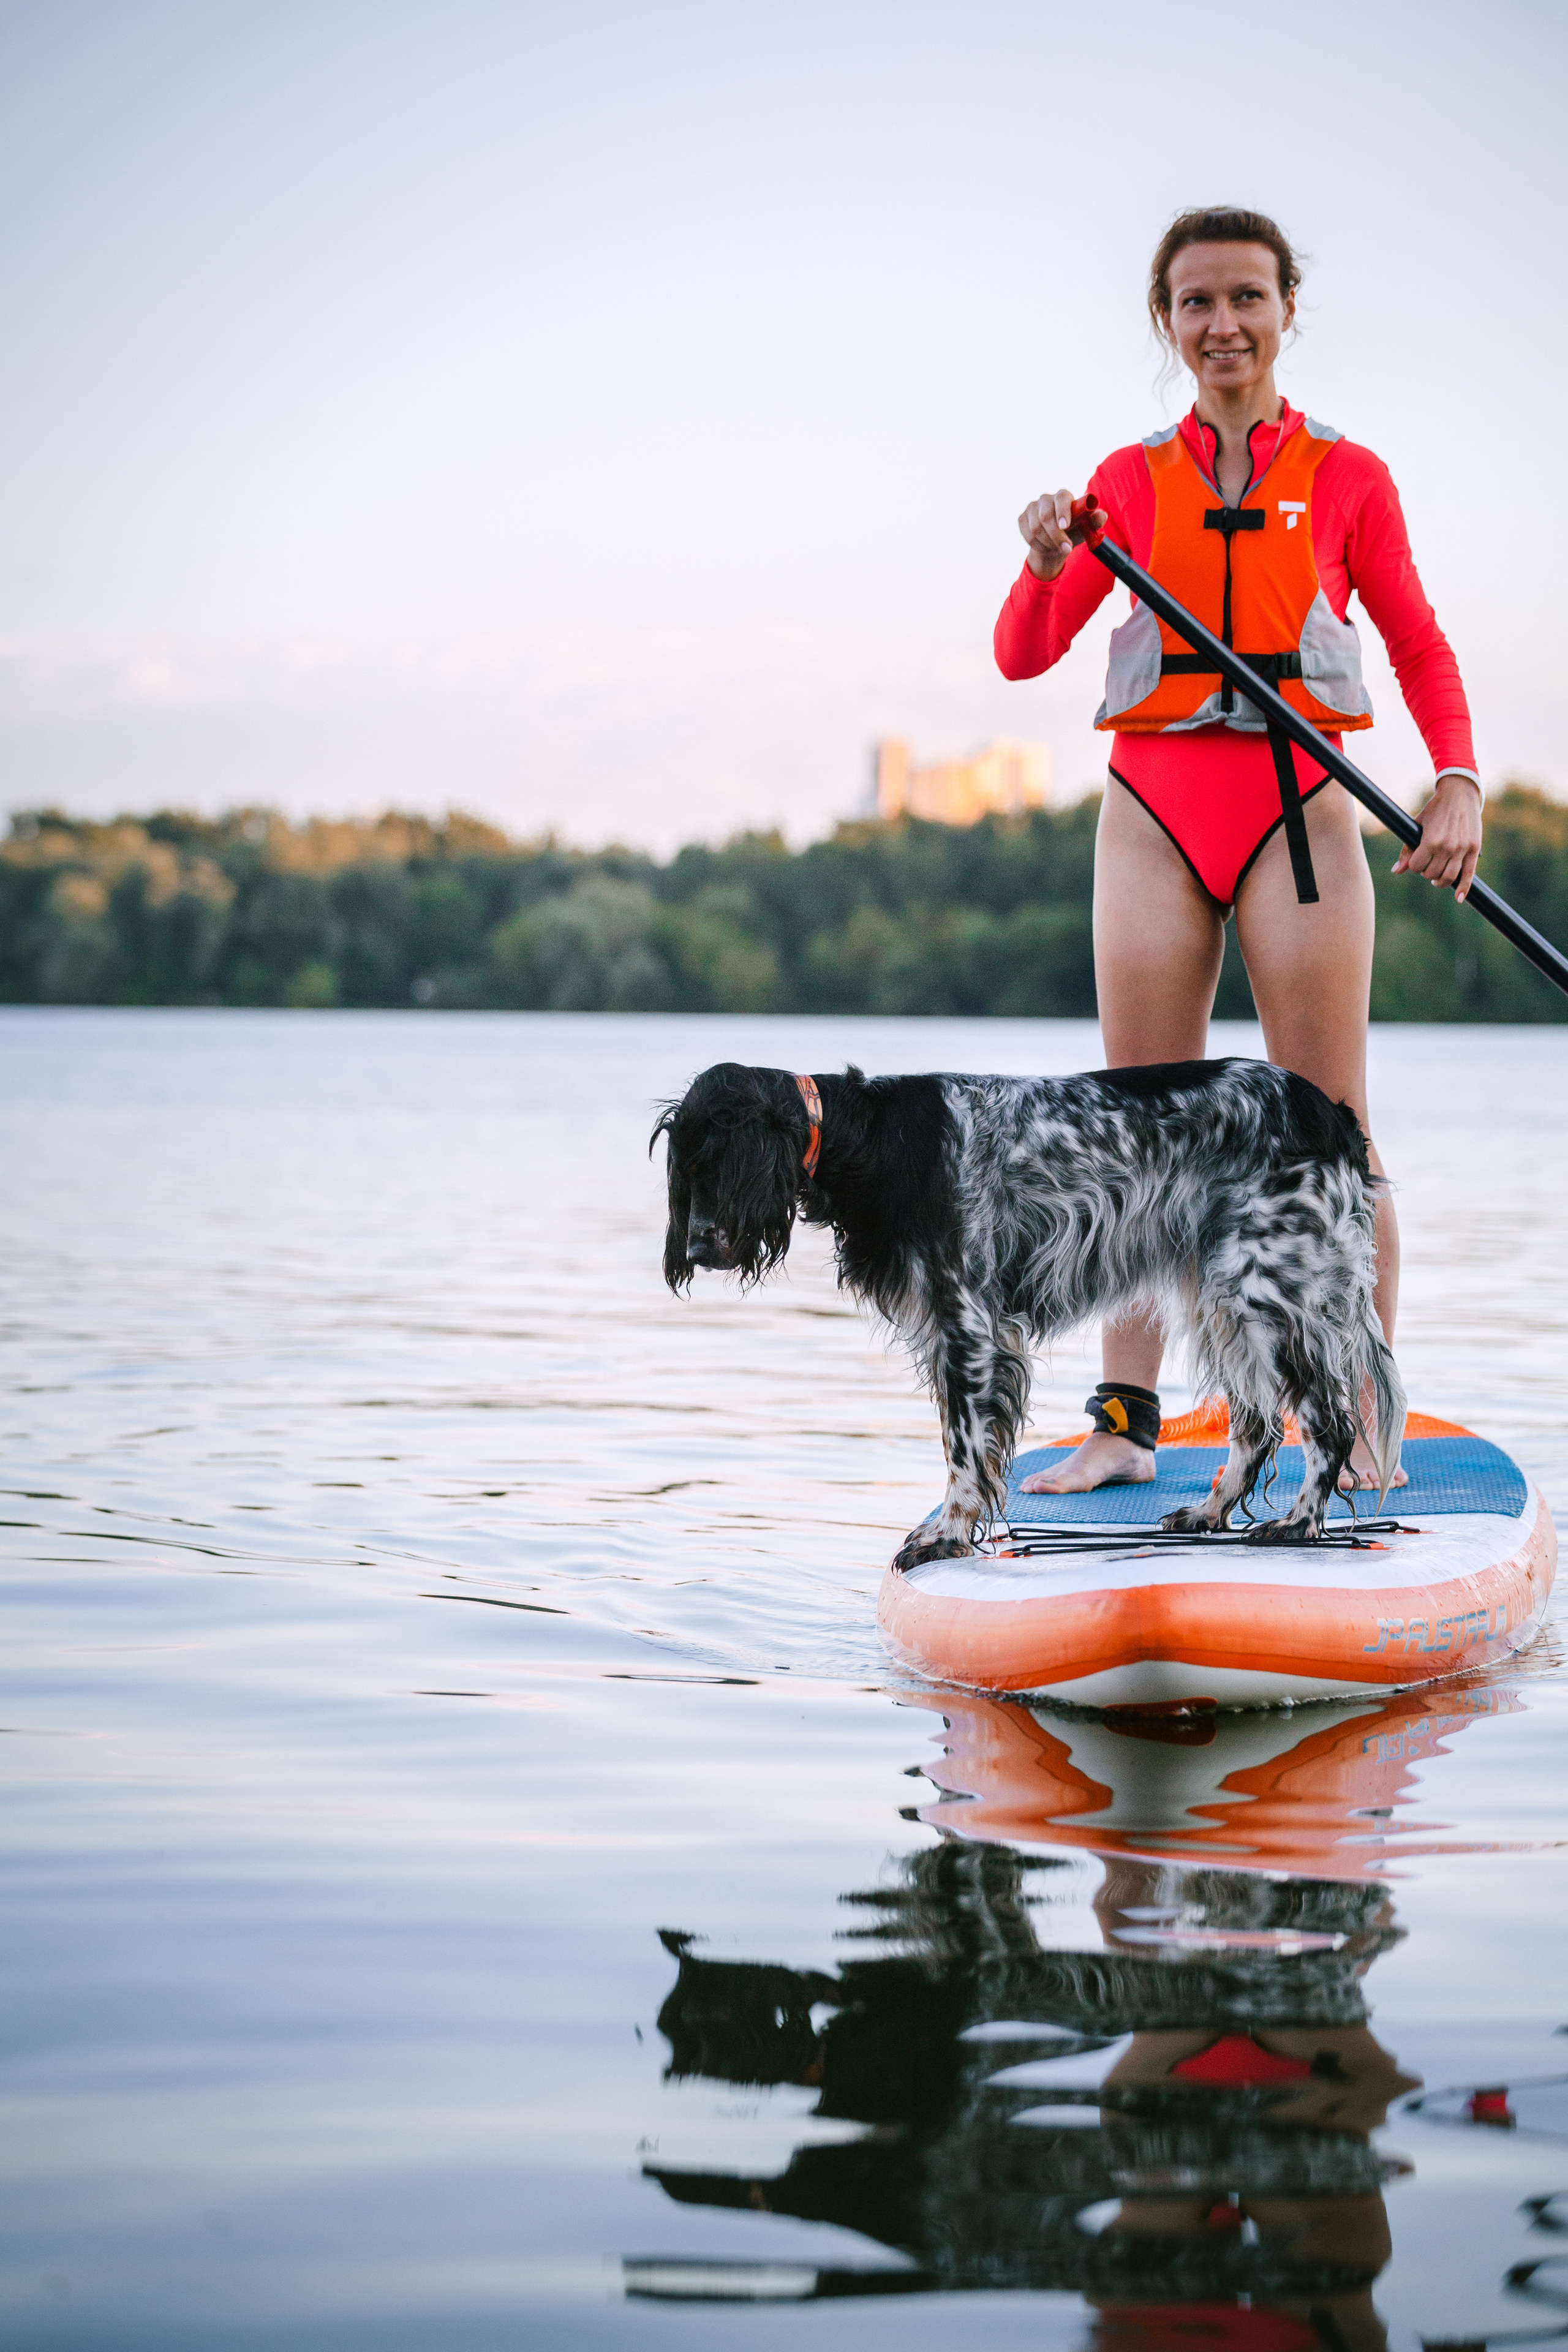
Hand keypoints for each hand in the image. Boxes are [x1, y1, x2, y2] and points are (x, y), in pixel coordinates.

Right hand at [1018, 488, 1106, 580]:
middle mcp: (1046, 498)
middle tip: (1066, 549)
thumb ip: (1095, 521)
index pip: (1061, 500)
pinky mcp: (1022, 517)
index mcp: (1063, 496)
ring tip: (1057, 548)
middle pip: (1046, 517)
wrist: (1055, 543)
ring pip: (1035, 528)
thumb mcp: (1086, 528)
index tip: (1065, 527)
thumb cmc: (1074, 531)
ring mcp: (1032, 507)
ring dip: (1048, 543)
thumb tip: (1101, 515)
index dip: (1062, 513)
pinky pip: (1026, 534)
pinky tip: (1045, 546)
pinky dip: (1037, 545)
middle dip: (1056, 536)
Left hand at [1392, 772, 1482, 901]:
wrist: (1459, 794)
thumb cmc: (1435, 809)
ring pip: (1448, 877)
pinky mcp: (1474, 849)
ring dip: (1439, 881)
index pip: (1417, 867)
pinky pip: (1469, 874)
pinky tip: (1459, 898)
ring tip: (1436, 878)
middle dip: (1426, 872)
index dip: (1414, 866)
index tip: (1416, 861)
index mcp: (1431, 841)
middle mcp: (1447, 847)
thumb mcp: (1417, 825)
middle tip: (1427, 865)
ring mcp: (1462, 849)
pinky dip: (1464, 888)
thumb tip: (1397, 871)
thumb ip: (1407, 850)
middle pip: (1432, 874)